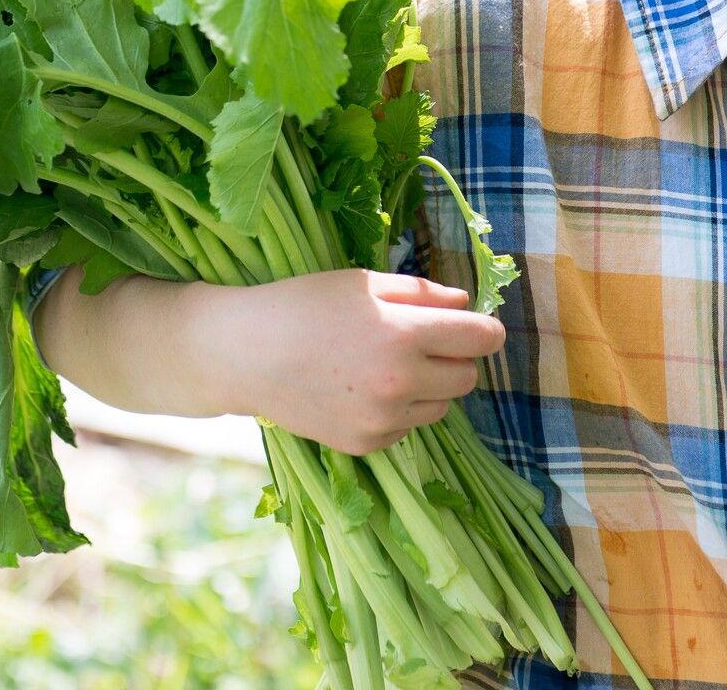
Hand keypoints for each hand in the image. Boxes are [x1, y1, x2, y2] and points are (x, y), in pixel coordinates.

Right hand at [199, 268, 506, 455]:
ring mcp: (383, 419)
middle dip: (455, 357)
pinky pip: (408, 426)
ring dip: (429, 386)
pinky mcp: (366, 444)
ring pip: (442, 406)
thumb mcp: (362, 283)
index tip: (473, 325)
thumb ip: (422, 293)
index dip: (483, 328)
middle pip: (468, 377)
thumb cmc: (302, 305)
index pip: (482, 339)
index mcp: (403, 334)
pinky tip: (362, 388)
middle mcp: (400, 383)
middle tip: (419, 341)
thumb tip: (466, 306)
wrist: (243, 354)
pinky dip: (399, 409)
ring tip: (385, 365)